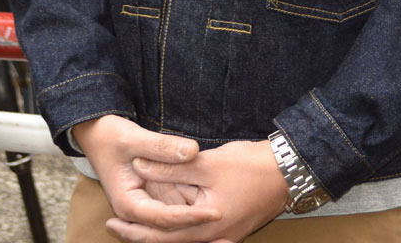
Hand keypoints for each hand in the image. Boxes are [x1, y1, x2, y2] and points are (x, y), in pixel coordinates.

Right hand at [71, 115, 222, 230]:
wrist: (96, 133)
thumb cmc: (110, 135)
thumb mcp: (133, 138)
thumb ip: (162, 146)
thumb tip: (193, 151)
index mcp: (129, 204)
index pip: (166, 218)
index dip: (192, 216)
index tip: (217, 211)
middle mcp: (138, 211)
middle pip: (172, 228)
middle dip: (198, 228)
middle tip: (229, 230)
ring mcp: (146, 205)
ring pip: (175, 220)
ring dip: (197, 223)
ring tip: (227, 225)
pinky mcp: (153, 196)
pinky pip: (174, 207)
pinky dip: (192, 208)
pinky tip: (214, 207)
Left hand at [104, 139, 290, 242]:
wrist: (288, 170)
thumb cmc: (249, 166)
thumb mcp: (206, 164)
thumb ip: (170, 167)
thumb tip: (138, 167)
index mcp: (206, 227)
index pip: (161, 235)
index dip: (135, 228)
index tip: (112, 220)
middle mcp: (215, 239)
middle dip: (142, 235)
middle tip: (115, 227)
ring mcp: (225, 236)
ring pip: (184, 239)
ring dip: (160, 232)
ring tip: (137, 223)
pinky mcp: (231, 228)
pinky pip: (198, 234)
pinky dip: (180, 228)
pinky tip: (172, 218)